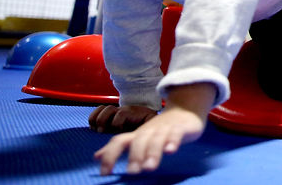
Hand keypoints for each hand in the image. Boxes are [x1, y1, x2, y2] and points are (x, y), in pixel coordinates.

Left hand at [93, 83, 214, 175]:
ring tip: (149, 167)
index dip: (110, 155)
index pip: (119, 141)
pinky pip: (176, 133)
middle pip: (139, 140)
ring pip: (157, 139)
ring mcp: (165, 128)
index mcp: (137, 134)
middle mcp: (149, 130)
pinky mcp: (181, 128)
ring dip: (152, 152)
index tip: (105, 173)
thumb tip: (96, 156)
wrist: (185, 108)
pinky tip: (171, 150)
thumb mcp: (139, 136)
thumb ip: (120, 146)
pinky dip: (173, 141)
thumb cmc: (160, 128)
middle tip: (132, 171)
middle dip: (135, 155)